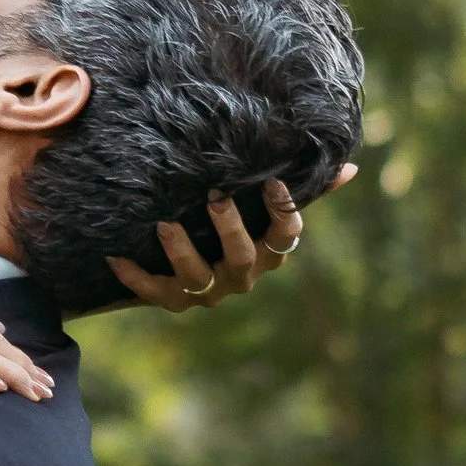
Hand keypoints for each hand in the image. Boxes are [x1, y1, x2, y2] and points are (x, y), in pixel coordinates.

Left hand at [108, 165, 357, 312]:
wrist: (179, 267)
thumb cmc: (228, 224)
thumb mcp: (261, 206)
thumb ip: (304, 188)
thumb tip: (350, 166)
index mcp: (267, 251)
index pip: (286, 235)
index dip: (283, 210)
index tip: (271, 180)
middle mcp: (242, 275)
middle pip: (243, 257)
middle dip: (230, 229)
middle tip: (216, 198)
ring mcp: (208, 290)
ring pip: (199, 277)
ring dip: (181, 251)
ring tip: (164, 224)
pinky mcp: (174, 299)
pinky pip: (154, 291)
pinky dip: (136, 276)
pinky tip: (115, 255)